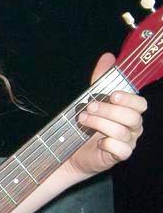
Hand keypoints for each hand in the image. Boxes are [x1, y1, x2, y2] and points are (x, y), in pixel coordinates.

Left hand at [65, 53, 146, 177]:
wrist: (72, 149)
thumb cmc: (87, 123)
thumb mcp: (92, 99)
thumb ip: (101, 80)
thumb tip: (109, 57)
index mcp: (129, 111)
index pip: (140, 104)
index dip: (128, 99)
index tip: (112, 95)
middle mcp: (133, 127)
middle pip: (132, 117)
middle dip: (109, 110)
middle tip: (90, 107)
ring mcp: (128, 142)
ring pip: (123, 131)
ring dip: (100, 124)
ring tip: (83, 120)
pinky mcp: (119, 156)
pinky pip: (122, 150)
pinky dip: (109, 144)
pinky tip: (97, 142)